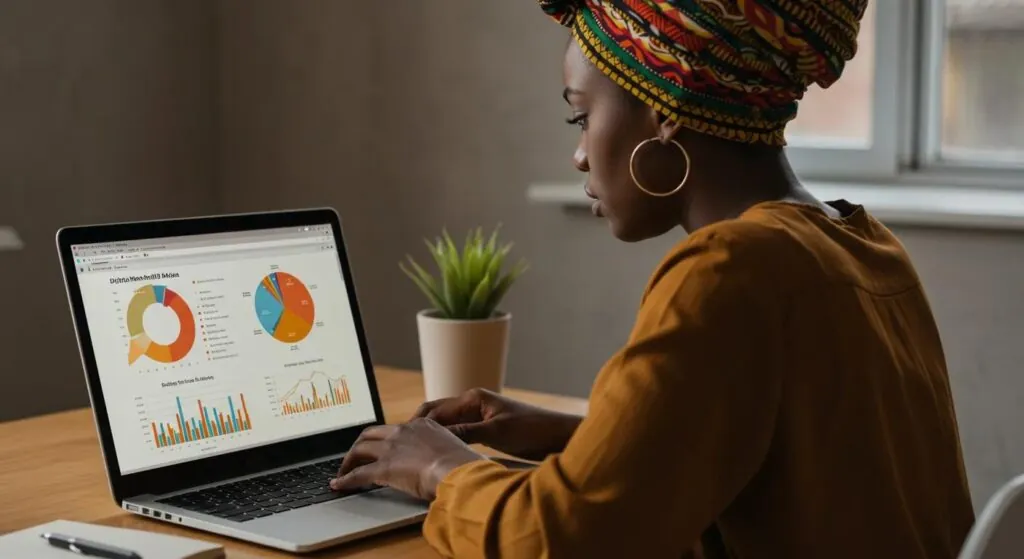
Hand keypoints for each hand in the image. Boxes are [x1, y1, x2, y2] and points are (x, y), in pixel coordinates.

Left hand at [330, 418, 484, 500]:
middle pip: (371, 433)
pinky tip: (339, 486)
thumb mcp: (453, 449)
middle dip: (359, 445)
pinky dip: (346, 480)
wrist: (458, 470)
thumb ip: (444, 451)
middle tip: (354, 457)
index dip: (385, 439)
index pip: (395, 429)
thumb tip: (449, 461)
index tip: (381, 447)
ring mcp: (391, 448)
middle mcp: (403, 431)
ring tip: (343, 472)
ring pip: (360, 449)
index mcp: (422, 424)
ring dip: (348, 461)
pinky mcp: (383, 468)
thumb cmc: (463, 464)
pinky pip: (358, 474)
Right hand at [412, 388, 582, 460]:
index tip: (402, 439)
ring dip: (432, 436)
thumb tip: (435, 436)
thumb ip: (465, 432)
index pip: (435, 409)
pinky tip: (439, 454)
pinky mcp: (485, 429)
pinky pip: (458, 433)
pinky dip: (446, 441)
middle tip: (402, 446)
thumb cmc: (532, 430)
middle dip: (419, 429)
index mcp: (473, 398)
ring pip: (446, 425)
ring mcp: (479, 416)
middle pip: (436, 414)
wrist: (558, 435)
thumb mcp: (496, 433)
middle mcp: (473, 403)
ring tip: (414, 452)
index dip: (417, 424)